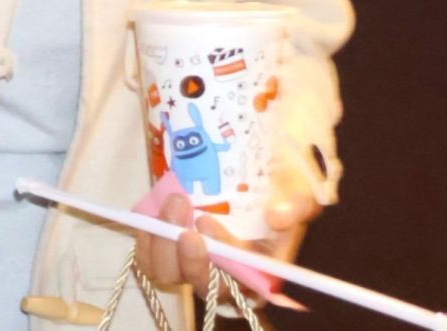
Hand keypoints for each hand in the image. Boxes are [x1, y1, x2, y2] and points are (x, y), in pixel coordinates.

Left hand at [133, 143, 319, 300]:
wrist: (257, 160)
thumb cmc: (282, 180)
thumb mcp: (299, 187)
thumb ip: (296, 203)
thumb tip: (277, 217)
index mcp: (261, 269)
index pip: (240, 281)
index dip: (221, 259)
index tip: (205, 223)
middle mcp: (228, 273)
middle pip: (203, 286)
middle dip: (187, 258)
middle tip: (182, 216)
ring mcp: (199, 260)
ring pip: (171, 274)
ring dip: (163, 245)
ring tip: (171, 203)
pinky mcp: (174, 246)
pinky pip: (151, 258)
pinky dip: (147, 238)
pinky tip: (151, 212)